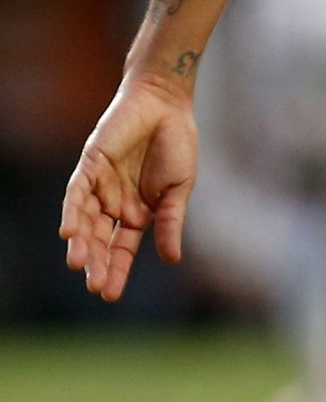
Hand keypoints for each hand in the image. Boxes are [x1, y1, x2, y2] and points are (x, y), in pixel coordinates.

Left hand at [61, 75, 199, 301]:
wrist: (168, 105)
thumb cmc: (177, 145)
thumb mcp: (179, 190)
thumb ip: (171, 222)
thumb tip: (172, 259)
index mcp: (138, 212)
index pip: (122, 248)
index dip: (116, 270)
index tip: (109, 295)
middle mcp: (114, 203)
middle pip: (100, 240)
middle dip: (97, 264)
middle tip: (96, 287)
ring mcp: (100, 186)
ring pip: (85, 222)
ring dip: (82, 244)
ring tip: (79, 266)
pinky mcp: (90, 166)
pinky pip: (77, 193)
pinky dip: (72, 212)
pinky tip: (70, 232)